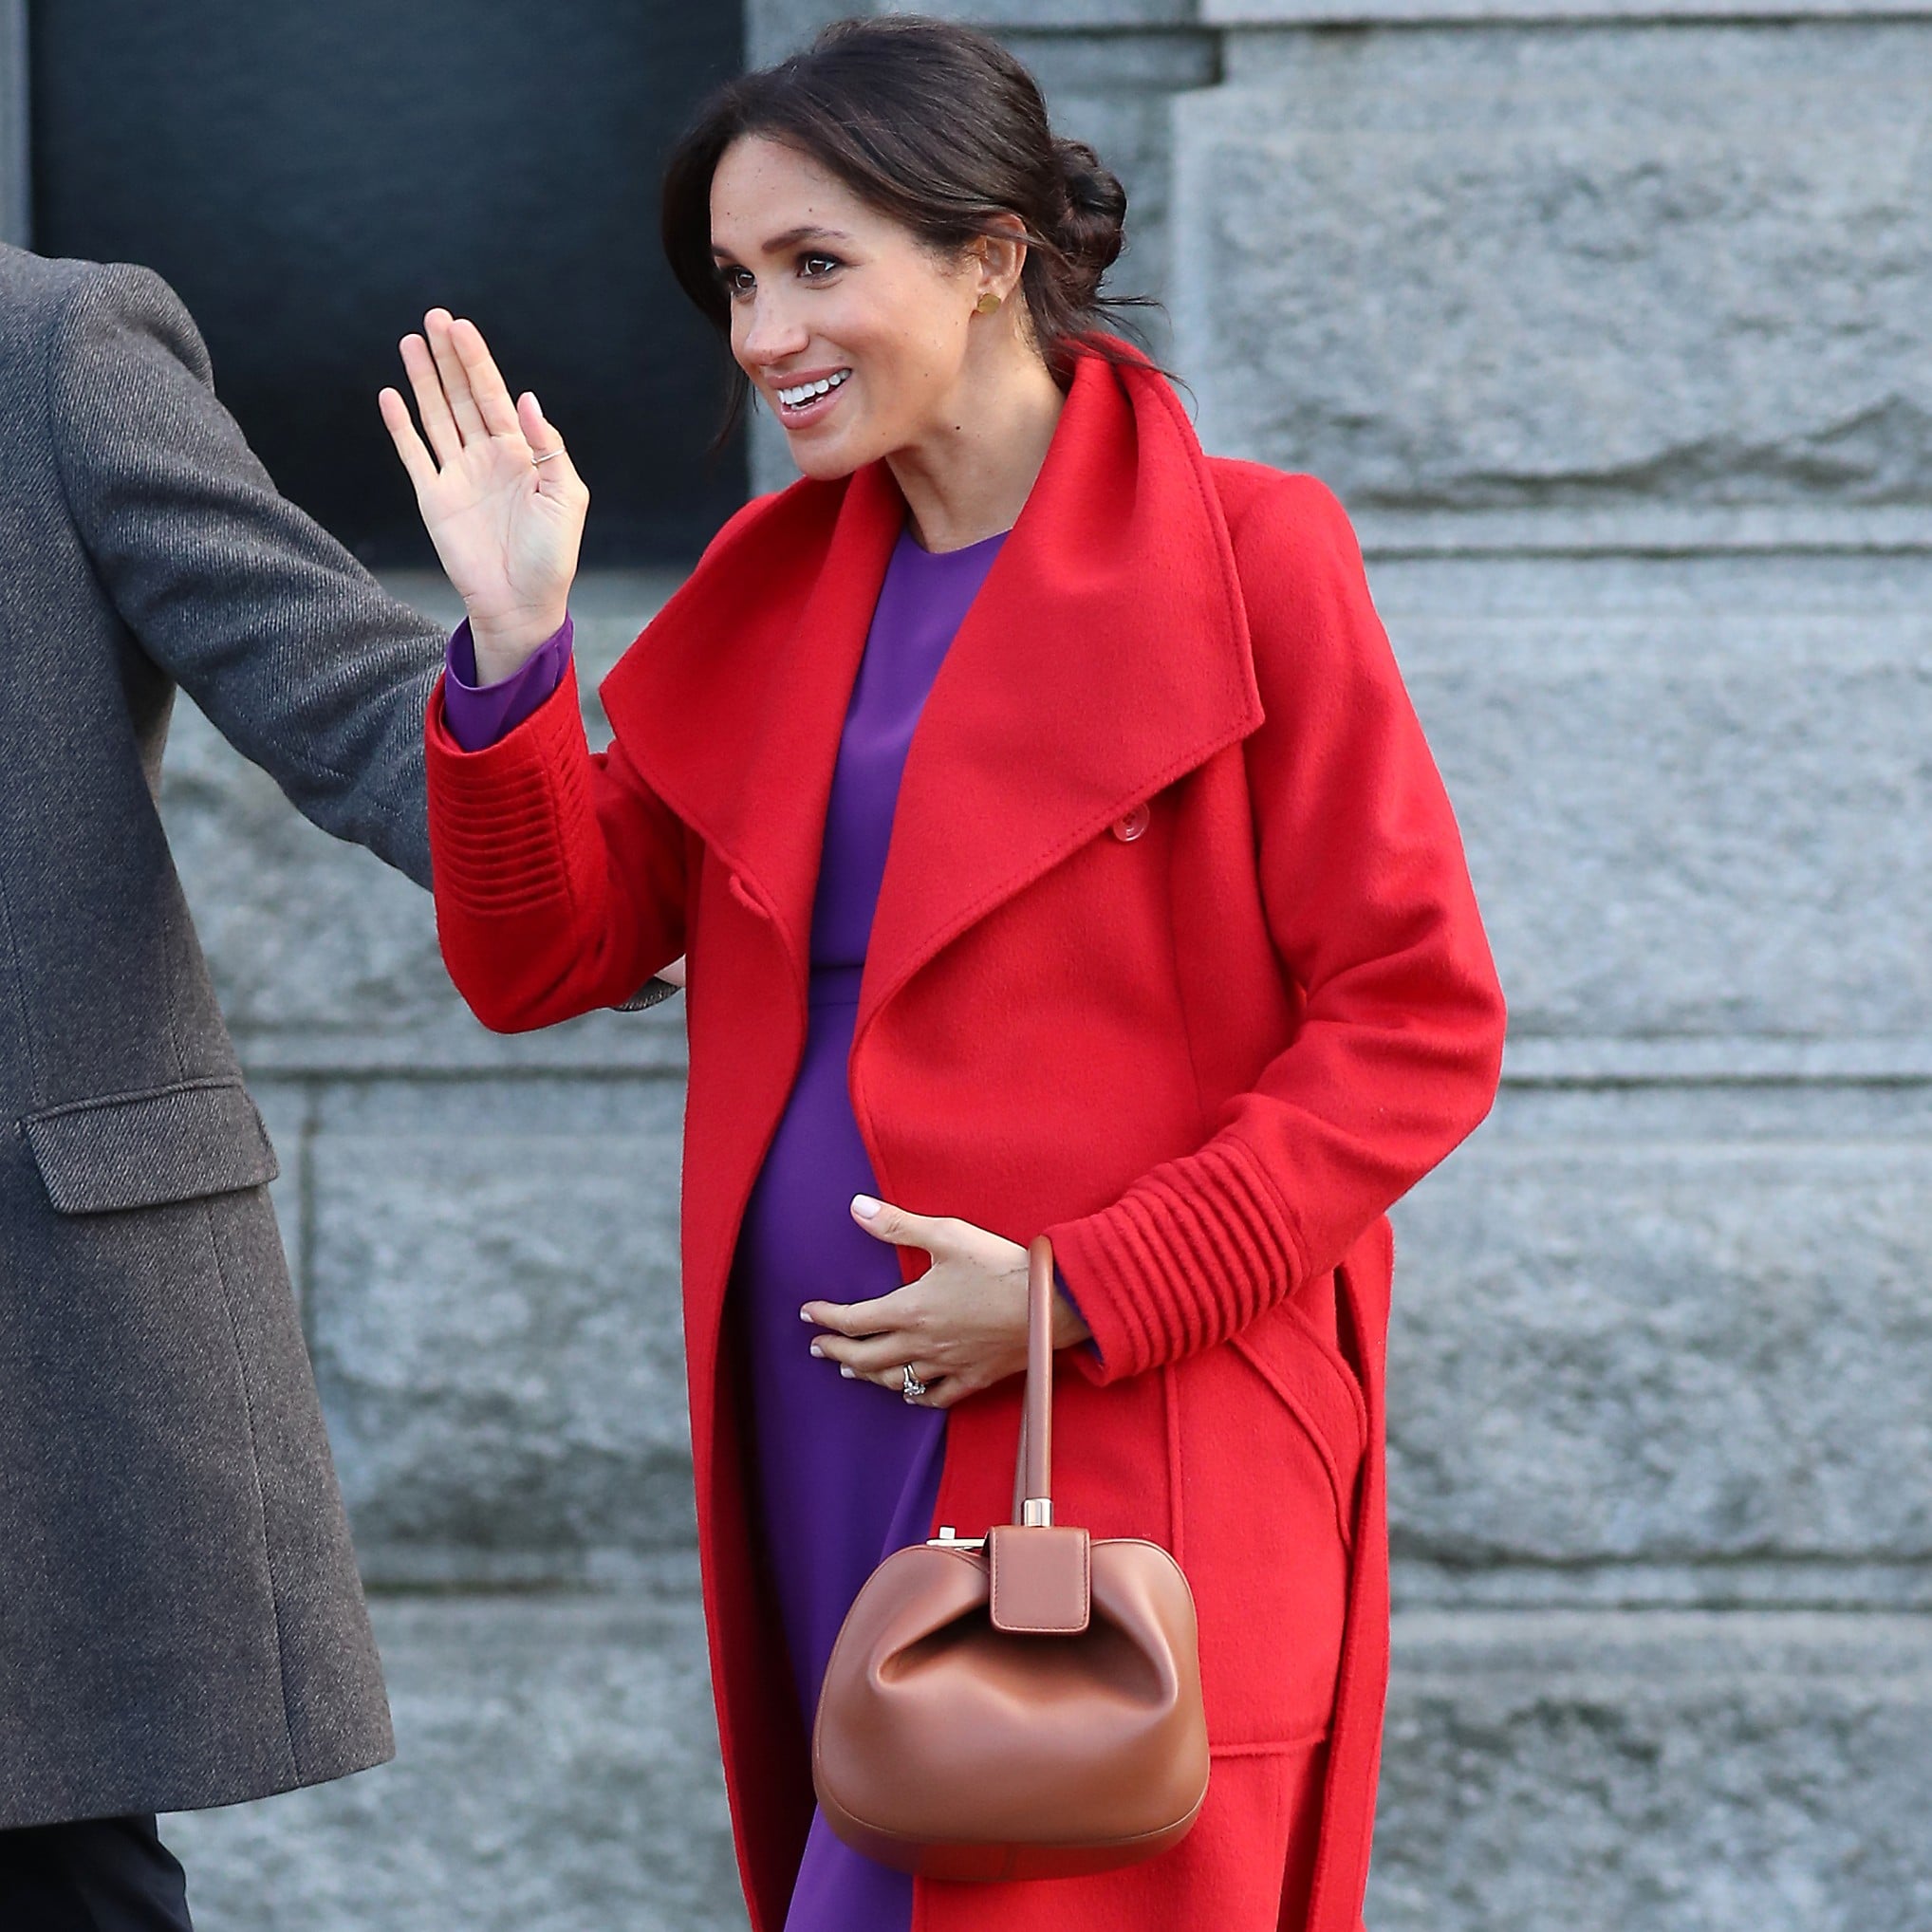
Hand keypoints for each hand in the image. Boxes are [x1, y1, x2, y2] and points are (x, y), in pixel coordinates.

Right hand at [378, 309, 587, 678]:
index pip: (494, 395)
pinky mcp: (433, 498)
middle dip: (448, 358)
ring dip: (422, 380)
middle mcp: (486, 457)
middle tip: (433, 318)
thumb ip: (547, 446)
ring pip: (436, 416)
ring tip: (409, 342)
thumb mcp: (565, 497)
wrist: (521, 603)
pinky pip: (414, 454)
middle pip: (463, 396)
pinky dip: (400, 425)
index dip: (477, 361)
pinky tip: (390, 395)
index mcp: (521, 453)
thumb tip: (525, 397)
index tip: (461, 327)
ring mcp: (457, 475)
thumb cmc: (551, 555)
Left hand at [801, 1196, 1092, 1410]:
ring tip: (852, 1369)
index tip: (808, 1312)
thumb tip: (857, 1208)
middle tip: (818, 1347)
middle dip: (837, 1350)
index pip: (854, 1320)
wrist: (1052, 1304)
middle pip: (866, 1357)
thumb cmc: (1000, 1266)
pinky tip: (909, 1395)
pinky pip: (937, 1398)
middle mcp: (923, 1344)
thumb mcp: (948, 1235)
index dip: (826, 1317)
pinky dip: (916, 1397)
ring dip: (867, 1375)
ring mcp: (949, 1366)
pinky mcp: (975, 1378)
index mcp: (911, 1310)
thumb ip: (899, 1225)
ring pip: (896, 1380)